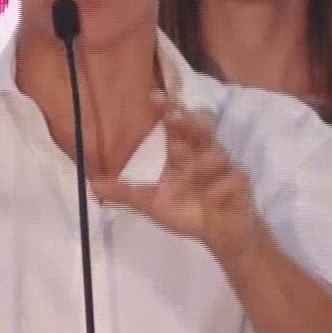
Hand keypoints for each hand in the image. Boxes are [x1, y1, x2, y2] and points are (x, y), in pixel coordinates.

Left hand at [92, 92, 260, 260]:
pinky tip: (213, 196)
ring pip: (218, 154)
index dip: (168, 109)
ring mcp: (224, 169)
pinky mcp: (240, 186)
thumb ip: (125, 193)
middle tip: (174, 115)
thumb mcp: (152, 204)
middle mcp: (203, 155)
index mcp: (183, 154)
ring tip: (193, 173)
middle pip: (199, 130)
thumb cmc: (188, 211)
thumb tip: (91, 185)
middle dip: (188, 122)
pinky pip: (232, 180)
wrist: (221, 235)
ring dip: (204, 162)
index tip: (154, 96)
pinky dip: (221, 187)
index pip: (176, 126)